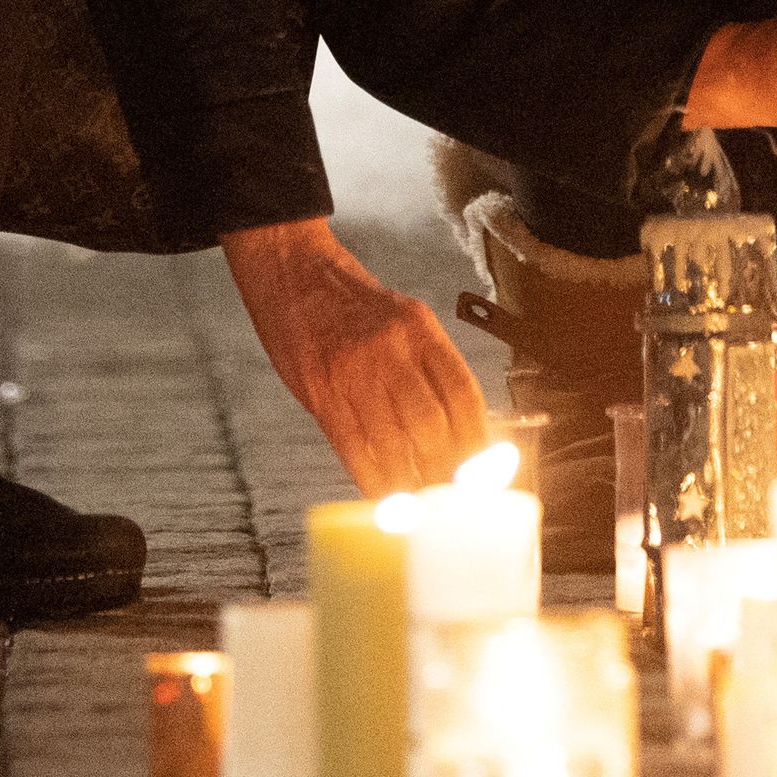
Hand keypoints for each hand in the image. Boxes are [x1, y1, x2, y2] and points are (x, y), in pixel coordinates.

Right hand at [219, 216, 489, 494]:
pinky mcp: (320, 392)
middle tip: (456, 499)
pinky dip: (375, 481)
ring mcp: (353, 371)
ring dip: (413, 483)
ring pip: (395, 443)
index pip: (462, 393)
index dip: (477, 441)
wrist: (291, 272)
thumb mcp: (401, 318)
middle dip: (448, 471)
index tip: (484, 473)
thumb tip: (458, 428)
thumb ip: (427, 366)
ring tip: (424, 505)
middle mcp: (390, 348)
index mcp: (419, 326)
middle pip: (432, 426)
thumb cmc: (350, 302)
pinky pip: (355, 449)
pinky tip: (387, 498)